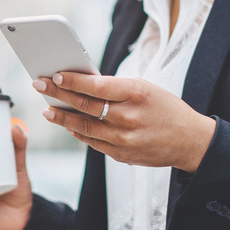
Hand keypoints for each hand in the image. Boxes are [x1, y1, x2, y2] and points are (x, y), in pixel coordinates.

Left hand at [33, 72, 215, 172]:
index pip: (95, 86)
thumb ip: (115, 88)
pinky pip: (93, 142)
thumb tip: (81, 85)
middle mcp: (128, 117)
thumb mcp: (145, 89)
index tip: (54, 75)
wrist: (190, 141)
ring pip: (84, 127)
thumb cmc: (166, 109)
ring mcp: (124, 139)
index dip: (72, 80)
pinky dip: (78, 133)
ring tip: (48, 109)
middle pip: (84, 105)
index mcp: (135, 94)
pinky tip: (68, 125)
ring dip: (62, 117)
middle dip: (58, 94)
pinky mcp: (122, 155)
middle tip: (40, 86)